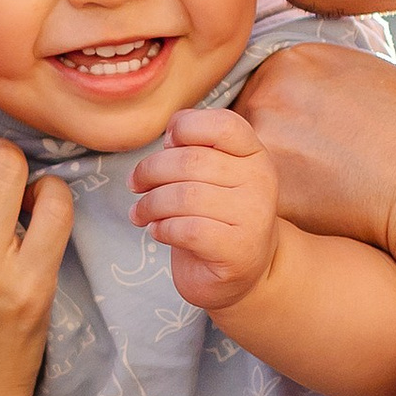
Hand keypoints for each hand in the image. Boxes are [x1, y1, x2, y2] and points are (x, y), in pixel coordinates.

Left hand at [127, 107, 281, 310]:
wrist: (243, 271)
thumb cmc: (216, 216)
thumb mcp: (211, 174)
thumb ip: (194, 148)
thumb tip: (169, 134)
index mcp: (254, 154)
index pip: (222, 124)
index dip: (185, 127)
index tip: (166, 143)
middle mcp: (260, 180)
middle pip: (191, 161)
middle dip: (150, 171)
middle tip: (135, 184)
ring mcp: (253, 216)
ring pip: (184, 196)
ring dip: (150, 204)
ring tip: (140, 213)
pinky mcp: (238, 249)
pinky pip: (187, 230)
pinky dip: (162, 229)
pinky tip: (158, 231)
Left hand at [231, 43, 395, 265]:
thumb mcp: (361, 71)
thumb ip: (313, 75)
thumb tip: (283, 80)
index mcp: (286, 61)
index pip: (251, 89)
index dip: (274, 120)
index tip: (303, 138)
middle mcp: (265, 95)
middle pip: (238, 127)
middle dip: (264, 148)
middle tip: (308, 167)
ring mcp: (263, 143)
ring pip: (240, 166)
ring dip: (260, 178)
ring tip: (315, 188)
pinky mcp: (267, 190)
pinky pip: (253, 200)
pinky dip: (275, 207)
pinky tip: (316, 207)